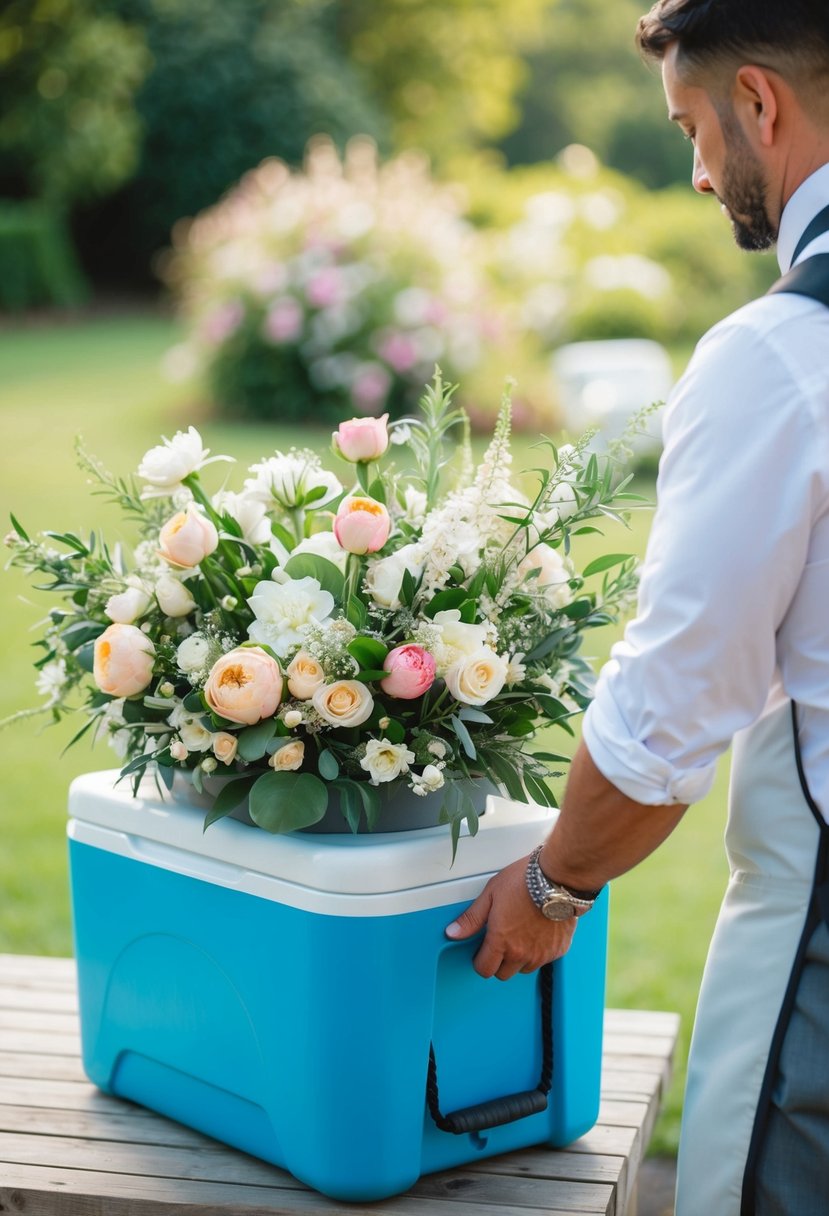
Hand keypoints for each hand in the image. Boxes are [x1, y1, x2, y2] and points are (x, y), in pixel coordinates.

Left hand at [444, 855, 577, 979]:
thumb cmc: (524, 881)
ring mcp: (542, 954)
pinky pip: (544, 960)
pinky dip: (539, 951)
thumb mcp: (491, 895)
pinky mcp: (559, 950)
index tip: (483, 950)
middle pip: (503, 974)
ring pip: (524, 968)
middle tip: (501, 940)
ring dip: (520, 958)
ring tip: (521, 934)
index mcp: (501, 941)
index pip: (484, 969)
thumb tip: (453, 932)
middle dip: (499, 961)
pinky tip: (538, 932)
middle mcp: (522, 953)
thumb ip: (472, 918)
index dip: (481, 961)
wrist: (558, 878)